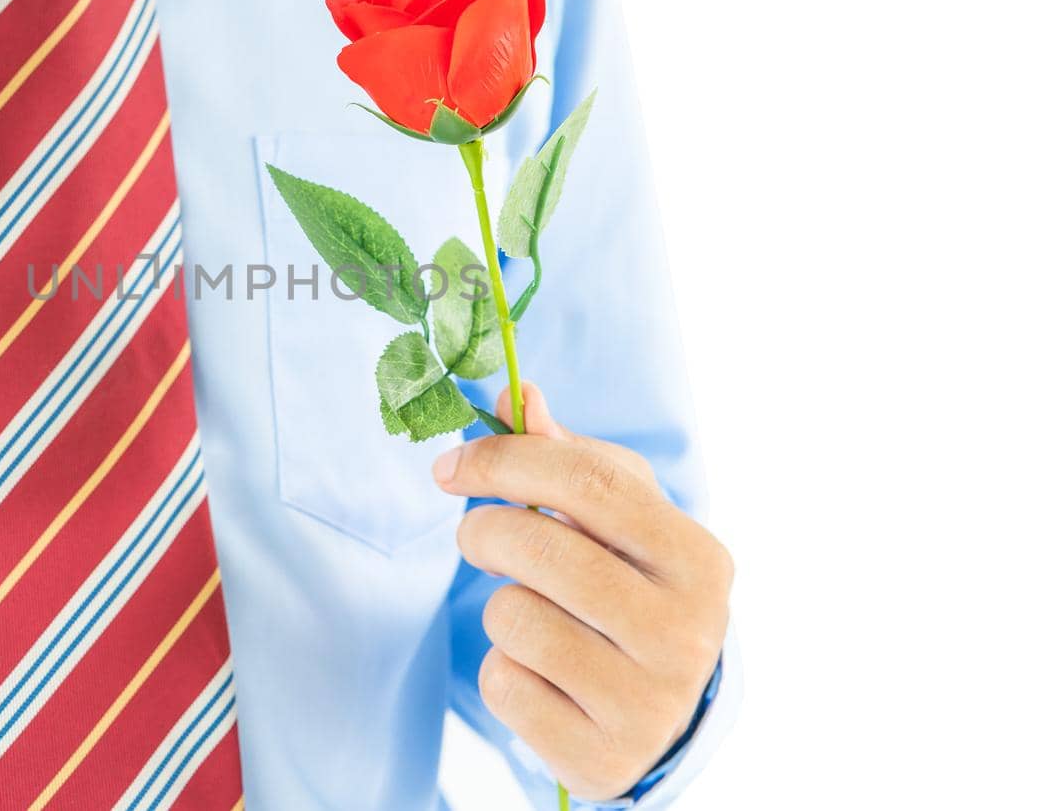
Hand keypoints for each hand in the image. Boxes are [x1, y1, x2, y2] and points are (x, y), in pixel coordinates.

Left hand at [432, 383, 731, 800]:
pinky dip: (503, 671)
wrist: (661, 713)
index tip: (451, 465)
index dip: (503, 461)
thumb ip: (565, 455)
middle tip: (479, 540)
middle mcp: (687, 633)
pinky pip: (503, 684)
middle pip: (539, 547)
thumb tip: (514, 393)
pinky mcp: (602, 756)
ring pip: (513, 617)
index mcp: (698, 558)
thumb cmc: (630, 589)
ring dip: (501, 609)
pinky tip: (542, 676)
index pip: (586, 481)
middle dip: (484, 532)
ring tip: (535, 617)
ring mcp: (648, 702)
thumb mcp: (617, 520)